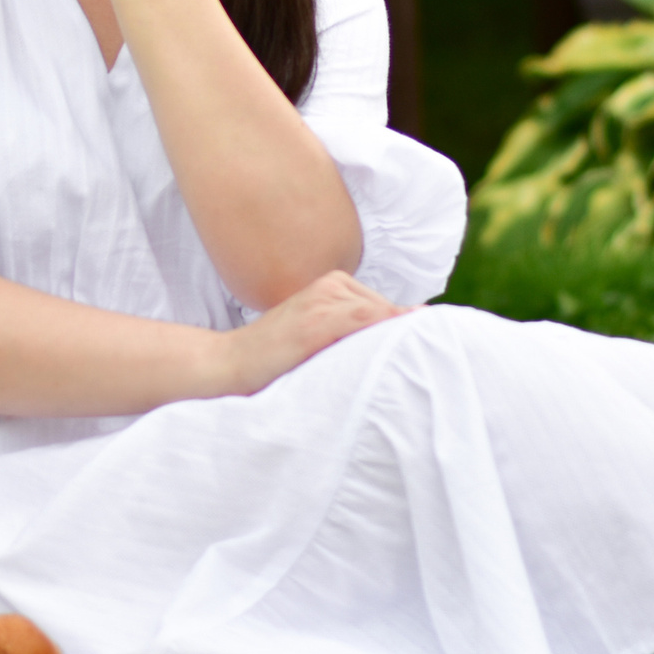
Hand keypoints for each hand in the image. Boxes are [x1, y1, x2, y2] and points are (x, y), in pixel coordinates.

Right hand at [213, 270, 407, 395]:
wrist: (230, 365)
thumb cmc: (275, 359)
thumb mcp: (319, 337)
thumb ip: (351, 332)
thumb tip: (405, 335)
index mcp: (333, 285)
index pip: (386, 308)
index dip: (404, 332)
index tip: (423, 352)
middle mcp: (330, 285)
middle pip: (386, 311)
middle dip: (400, 337)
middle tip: (411, 366)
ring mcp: (322, 300)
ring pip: (379, 315)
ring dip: (394, 339)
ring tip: (402, 369)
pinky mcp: (315, 321)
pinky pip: (363, 320)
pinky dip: (383, 330)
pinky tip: (395, 348)